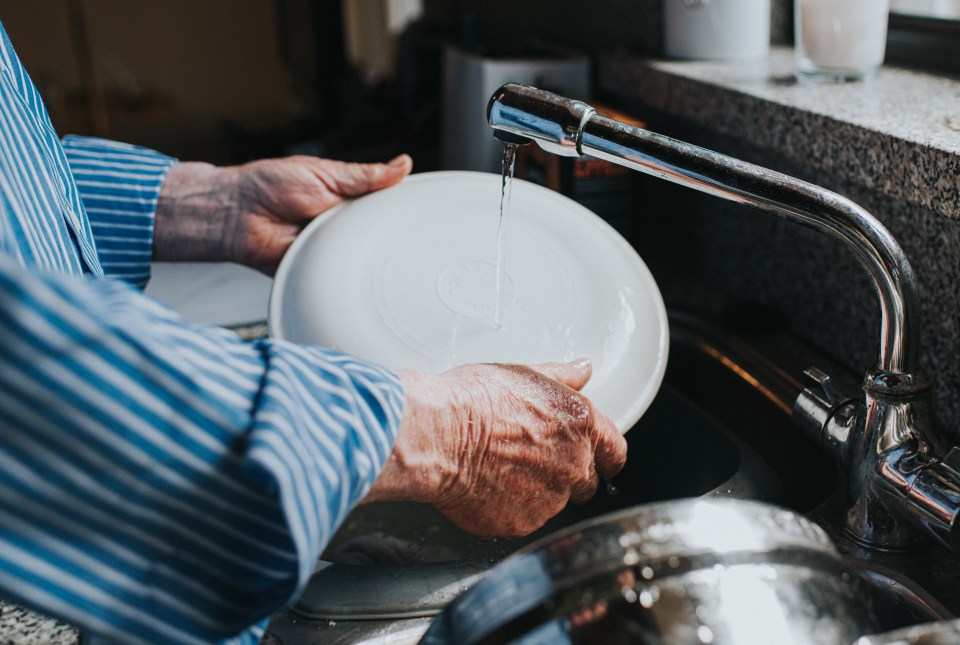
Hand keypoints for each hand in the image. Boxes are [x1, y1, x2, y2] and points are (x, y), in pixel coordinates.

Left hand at [154, 154, 412, 272]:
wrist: (233, 214)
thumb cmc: (269, 185)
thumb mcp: (325, 174)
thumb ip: (365, 176)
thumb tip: (404, 163)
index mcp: (346, 199)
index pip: (384, 206)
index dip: (403, 210)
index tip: (426, 213)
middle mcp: (341, 225)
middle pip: (378, 234)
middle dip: (391, 236)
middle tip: (410, 236)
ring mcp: (330, 248)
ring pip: (363, 256)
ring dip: (369, 254)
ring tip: (379, 249)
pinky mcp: (318, 270)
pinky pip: (341, 274)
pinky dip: (349, 273)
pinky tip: (359, 269)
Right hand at [364, 359, 627, 539]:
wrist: (436, 435)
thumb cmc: (473, 400)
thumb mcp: (524, 374)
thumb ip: (563, 377)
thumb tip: (583, 369)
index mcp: (581, 427)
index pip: (615, 451)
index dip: (604, 454)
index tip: (595, 456)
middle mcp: (573, 467)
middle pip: (587, 482)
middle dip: (568, 474)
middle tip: (533, 460)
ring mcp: (548, 501)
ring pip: (553, 503)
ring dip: (536, 492)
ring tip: (499, 470)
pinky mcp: (520, 524)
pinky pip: (522, 519)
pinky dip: (508, 508)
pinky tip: (485, 487)